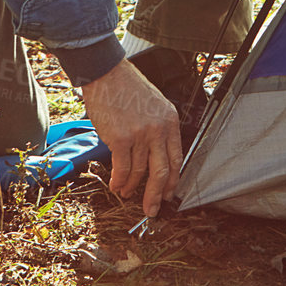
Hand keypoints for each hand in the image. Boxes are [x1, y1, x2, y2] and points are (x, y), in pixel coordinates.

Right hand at [80, 59, 181, 217]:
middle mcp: (159, 129)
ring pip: (140, 172)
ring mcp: (141, 134)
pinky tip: (115, 186)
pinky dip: (119, 182)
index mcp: (170, 120)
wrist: (108, 75)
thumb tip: (153, 159)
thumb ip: (158, 129)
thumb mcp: (154, 106)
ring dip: (132, 187)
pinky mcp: (121, 139)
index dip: (173, 180)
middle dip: (156, 195)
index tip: (168, 195)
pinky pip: (123, 169)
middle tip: (152, 210)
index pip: (177, 157)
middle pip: (162, 171)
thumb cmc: (128, 89)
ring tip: (126, 193)